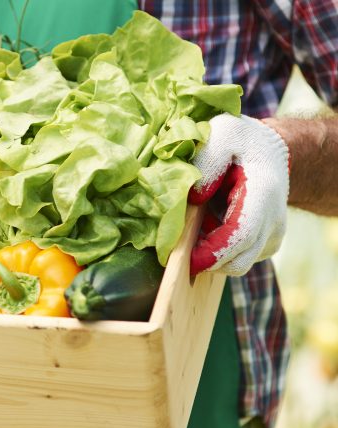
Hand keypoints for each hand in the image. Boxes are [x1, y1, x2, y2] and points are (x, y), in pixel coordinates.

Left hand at [188, 113, 289, 275]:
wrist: (271, 151)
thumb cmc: (242, 141)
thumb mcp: (223, 134)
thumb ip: (207, 161)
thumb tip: (194, 198)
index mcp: (262, 194)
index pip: (240, 236)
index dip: (212, 253)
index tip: (186, 260)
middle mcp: (273, 221)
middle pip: (238, 261)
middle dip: (205, 259)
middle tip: (182, 238)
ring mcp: (272, 236)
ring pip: (237, 263)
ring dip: (212, 253)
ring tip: (200, 221)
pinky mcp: (266, 244)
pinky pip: (239, 258)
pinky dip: (220, 250)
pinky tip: (211, 224)